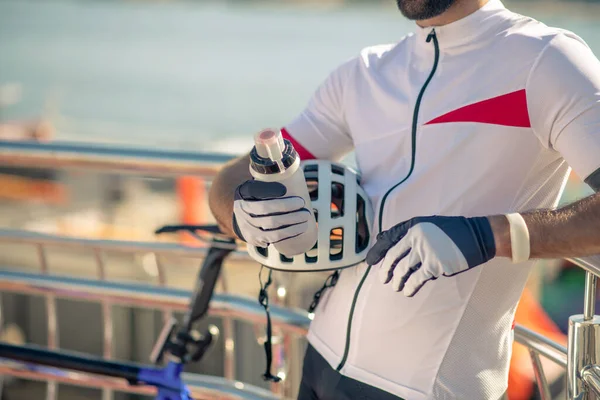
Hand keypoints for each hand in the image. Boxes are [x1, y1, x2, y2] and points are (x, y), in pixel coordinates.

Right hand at [232, 180, 310, 248]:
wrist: (244, 221)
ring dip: (291, 221)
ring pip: (272, 225)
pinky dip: (289, 233)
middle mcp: (242, 210)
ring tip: (306, 216)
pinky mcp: (255, 239)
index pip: (254, 190)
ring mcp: (247, 227)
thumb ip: (268, 177)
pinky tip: (301, 228)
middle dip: (286, 206)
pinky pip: (274, 237)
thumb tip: (286, 162)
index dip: (269, 190)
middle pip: (265, 209)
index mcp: (243, 194)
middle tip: (302, 203)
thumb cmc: (256, 200)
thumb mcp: (256, 187)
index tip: (285, 189)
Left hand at [366, 216, 495, 296]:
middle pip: (392, 256)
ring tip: (396, 287)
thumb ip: (412, 234)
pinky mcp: (434, 265)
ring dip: (397, 281)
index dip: (377, 251)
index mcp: (413, 226)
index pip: (388, 239)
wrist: (478, 236)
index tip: (370, 261)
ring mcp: (424, 251)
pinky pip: (416, 279)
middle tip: (382, 279)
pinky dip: (410, 287)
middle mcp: (415, 237)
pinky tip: (408, 291)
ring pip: (402, 269)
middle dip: (385, 270)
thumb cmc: (454, 232)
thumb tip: (390, 241)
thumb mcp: (430, 225)